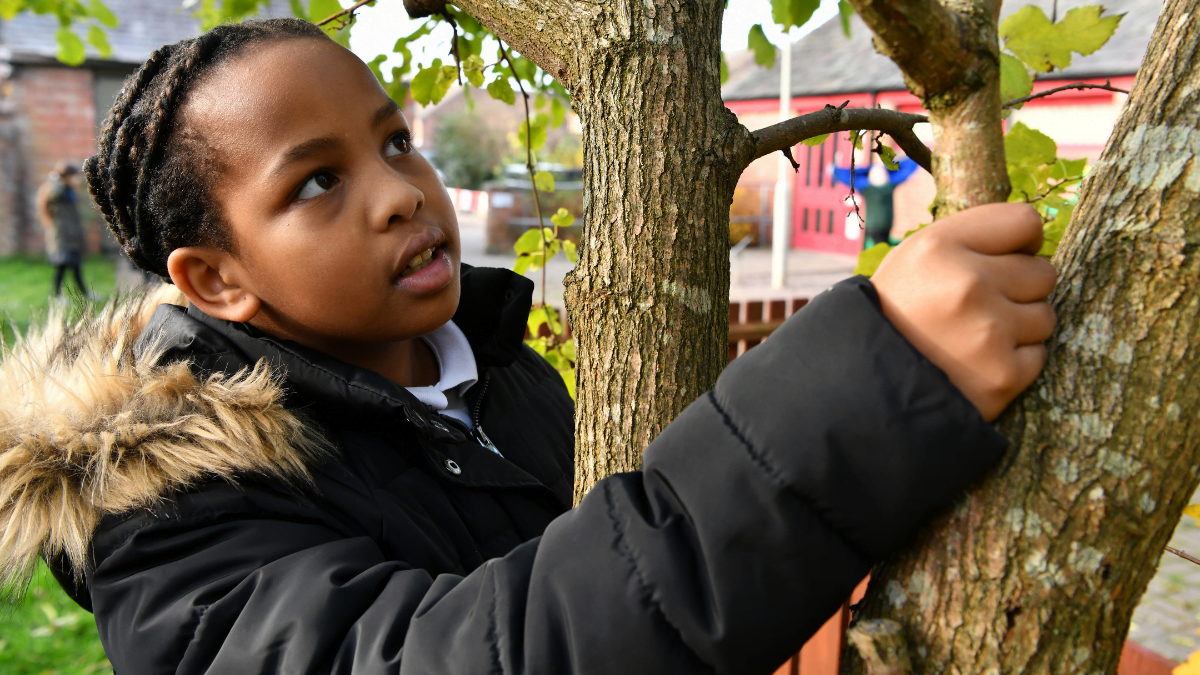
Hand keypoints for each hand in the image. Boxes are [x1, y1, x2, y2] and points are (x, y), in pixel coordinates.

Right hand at [871, 203, 1056, 421]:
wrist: (865, 386)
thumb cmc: (898, 314)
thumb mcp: (913, 258)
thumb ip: (971, 238)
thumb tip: (1034, 238)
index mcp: (940, 247)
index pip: (1026, 222)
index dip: (1019, 244)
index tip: (1001, 262)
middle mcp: (967, 284)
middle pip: (1043, 272)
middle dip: (1019, 289)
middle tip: (978, 308)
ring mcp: (988, 333)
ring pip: (1045, 316)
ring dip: (1019, 328)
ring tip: (975, 338)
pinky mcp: (1002, 376)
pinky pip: (1038, 355)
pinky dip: (1014, 363)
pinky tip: (978, 365)